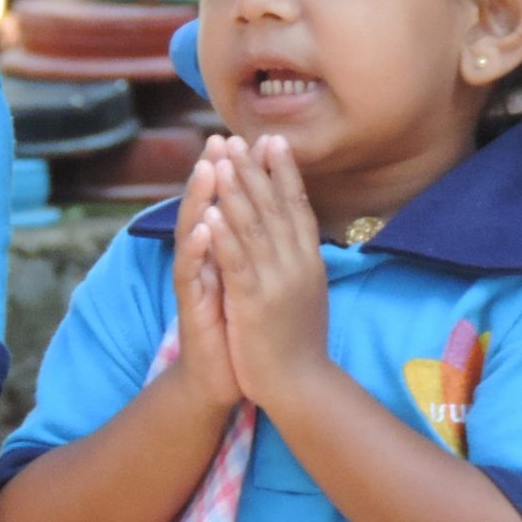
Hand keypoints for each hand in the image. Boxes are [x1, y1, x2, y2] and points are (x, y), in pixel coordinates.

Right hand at [167, 141, 241, 415]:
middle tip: (221, 139)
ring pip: (195, 233)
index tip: (258, 140)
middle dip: (216, 174)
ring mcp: (197, 281)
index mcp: (229, 253)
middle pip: (210, 208)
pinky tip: (203, 228)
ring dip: (200, 200)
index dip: (245, 175)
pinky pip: (192, 273)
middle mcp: (208, 260)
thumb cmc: (241, 328)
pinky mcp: (191, 306)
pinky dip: (198, 250)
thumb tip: (279, 221)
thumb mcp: (254, 282)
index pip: (234, 205)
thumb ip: (257, 250)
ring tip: (207, 169)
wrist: (223, 378)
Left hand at [204, 135, 330, 413]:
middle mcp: (297, 265)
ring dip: (235, 192)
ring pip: (254, 229)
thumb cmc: (301, 341)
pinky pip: (236, 263)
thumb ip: (301, 260)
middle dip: (254, 171)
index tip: (273, 141)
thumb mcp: (308, 292)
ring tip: (220, 160)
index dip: (284, 172)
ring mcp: (276, 283)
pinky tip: (212, 213)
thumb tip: (299, 234)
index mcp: (310, 261)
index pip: (297, 206)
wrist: (301, 384)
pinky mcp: (253, 302)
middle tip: (239, 137)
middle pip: (274, 208)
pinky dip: (224, 237)